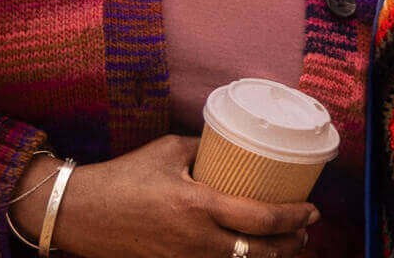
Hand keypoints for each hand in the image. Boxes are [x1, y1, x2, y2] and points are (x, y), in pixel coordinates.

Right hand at [9, 135, 315, 257]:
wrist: (82, 213)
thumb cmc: (123, 177)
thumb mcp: (167, 151)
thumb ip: (203, 149)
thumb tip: (231, 145)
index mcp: (197, 205)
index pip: (260, 218)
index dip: (293, 217)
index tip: (311, 208)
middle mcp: (196, 239)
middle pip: (259, 253)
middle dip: (291, 244)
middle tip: (306, 229)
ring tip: (287, 245)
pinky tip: (248, 254)